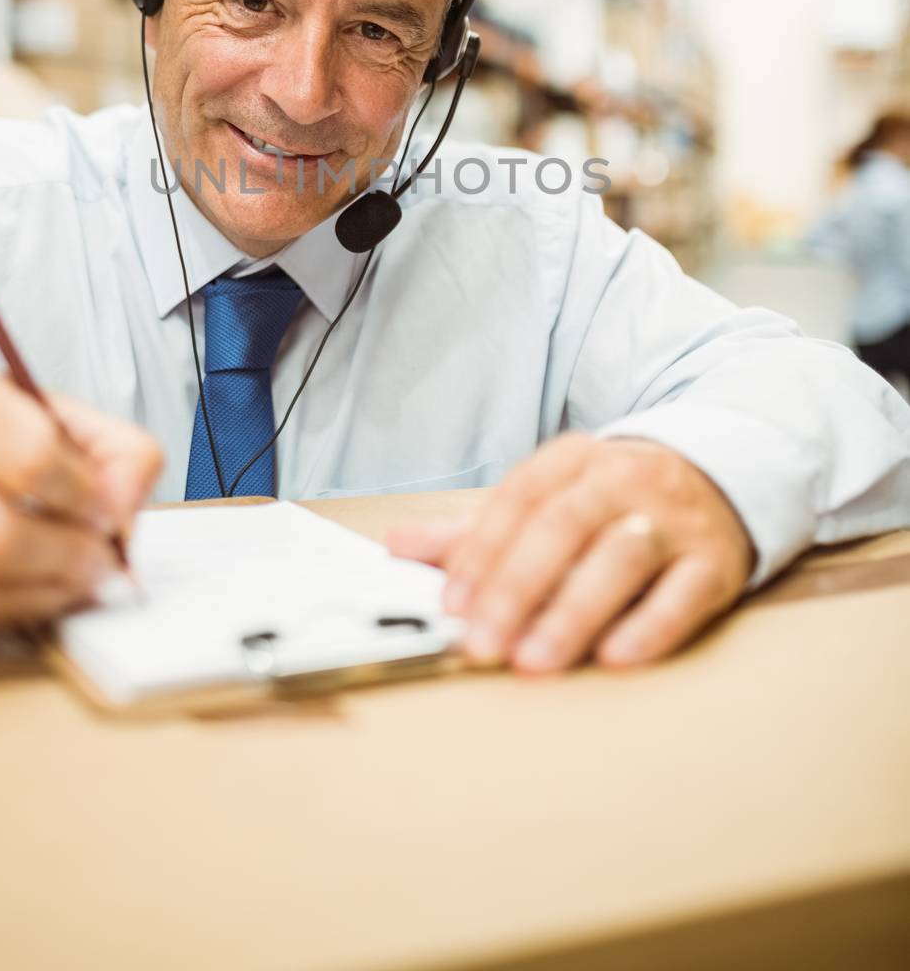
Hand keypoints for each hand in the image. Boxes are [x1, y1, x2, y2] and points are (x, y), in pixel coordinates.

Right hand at [0, 373, 162, 626]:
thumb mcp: (59, 412)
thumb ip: (117, 452)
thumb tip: (125, 516)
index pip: (34, 462)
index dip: (86, 498)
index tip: (110, 511)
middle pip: (2, 540)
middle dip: (72, 561)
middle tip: (106, 562)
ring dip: (52, 593)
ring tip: (84, 578)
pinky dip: (21, 606)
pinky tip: (44, 585)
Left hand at [388, 434, 754, 671]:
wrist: (721, 476)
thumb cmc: (614, 499)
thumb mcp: (546, 500)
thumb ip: (474, 529)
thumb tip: (397, 545)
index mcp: (575, 460)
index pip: (520, 500)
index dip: (481, 553)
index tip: (451, 605)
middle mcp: (624, 479)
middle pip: (564, 526)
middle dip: (518, 587)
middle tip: (484, 644)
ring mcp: (673, 518)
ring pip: (621, 556)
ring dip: (574, 609)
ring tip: (536, 659)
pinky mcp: (715, 560)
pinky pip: (684, 593)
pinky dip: (649, 625)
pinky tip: (614, 656)